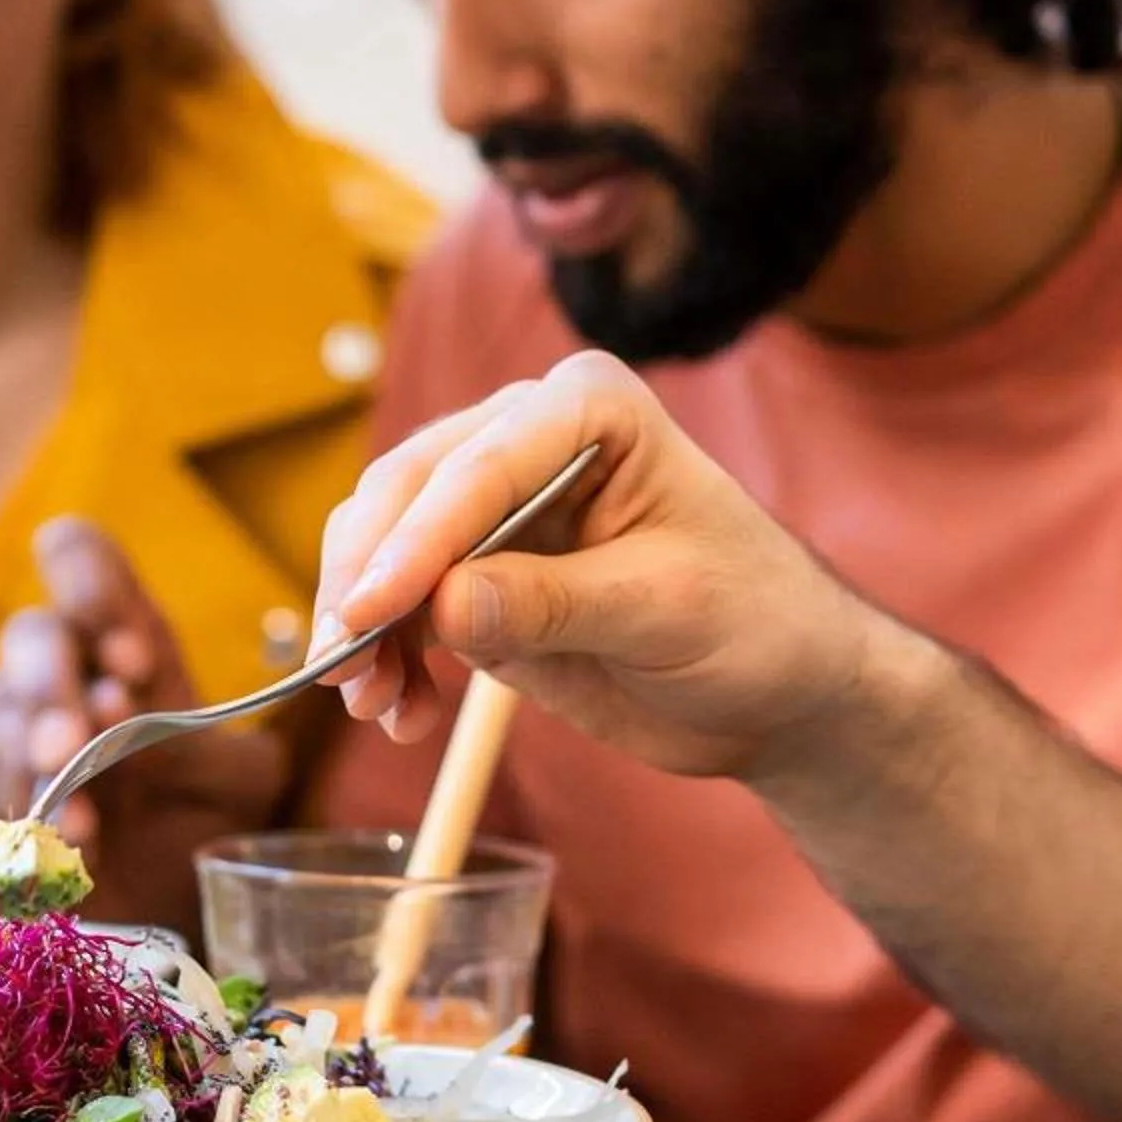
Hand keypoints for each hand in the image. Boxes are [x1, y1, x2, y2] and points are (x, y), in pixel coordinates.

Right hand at [0, 519, 290, 922]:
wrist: (162, 900)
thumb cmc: (203, 812)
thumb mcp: (239, 780)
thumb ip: (206, 748)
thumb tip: (133, 724)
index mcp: (125, 629)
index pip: (78, 555)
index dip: (90, 585)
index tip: (132, 658)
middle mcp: (60, 657)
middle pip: (30, 636)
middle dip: (52, 688)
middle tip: (75, 744)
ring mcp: (8, 714)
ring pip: (3, 717)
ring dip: (40, 770)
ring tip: (83, 823)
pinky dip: (28, 818)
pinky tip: (66, 850)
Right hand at [316, 350, 916, 785]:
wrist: (779, 687)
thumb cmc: (756, 620)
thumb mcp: (666, 611)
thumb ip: (556, 602)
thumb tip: (443, 605)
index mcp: (590, 406)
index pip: (483, 466)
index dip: (417, 539)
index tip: (367, 610)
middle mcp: (530, 434)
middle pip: (408, 492)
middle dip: (366, 581)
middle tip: (342, 669)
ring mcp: (495, 505)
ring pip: (384, 545)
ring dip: (364, 627)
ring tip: (372, 705)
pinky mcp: (476, 572)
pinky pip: (401, 605)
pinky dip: (386, 656)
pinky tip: (403, 715)